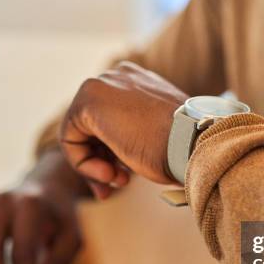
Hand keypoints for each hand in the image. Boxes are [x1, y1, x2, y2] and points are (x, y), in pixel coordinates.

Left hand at [60, 61, 188, 185]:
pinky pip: (70, 140)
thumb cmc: (182, 146)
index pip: (109, 122)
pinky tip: (109, 174)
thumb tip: (115, 152)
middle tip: (115, 186)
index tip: (124, 179)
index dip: (111, 155)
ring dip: (96, 167)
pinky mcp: (88, 100)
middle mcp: (117, 76)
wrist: (192, 143)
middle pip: (91, 128)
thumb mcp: (158, 135)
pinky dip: (84, 164)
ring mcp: (101, 84)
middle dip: (101, 163)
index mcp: (137, 81)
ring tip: (118, 182)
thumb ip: (135, 133)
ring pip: (79, 136)